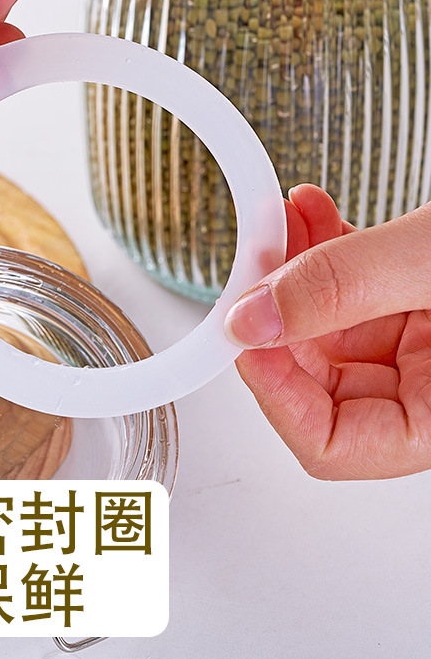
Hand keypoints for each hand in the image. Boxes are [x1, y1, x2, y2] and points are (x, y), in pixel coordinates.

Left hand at [224, 184, 430, 479]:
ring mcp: (419, 346)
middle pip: (317, 380)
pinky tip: (310, 213)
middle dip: (276, 317)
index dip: (278, 397)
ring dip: (292, 273)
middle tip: (254, 266)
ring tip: (284, 223)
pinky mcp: (414, 303)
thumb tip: (253, 318)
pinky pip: (349, 290)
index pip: (335, 445)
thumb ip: (346, 286)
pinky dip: (323, 251)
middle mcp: (428, 388)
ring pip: (323, 326)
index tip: (245, 337)